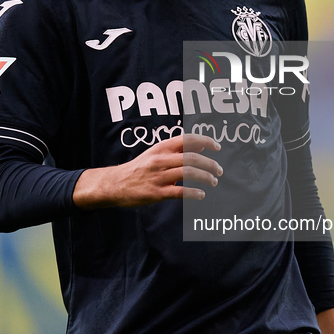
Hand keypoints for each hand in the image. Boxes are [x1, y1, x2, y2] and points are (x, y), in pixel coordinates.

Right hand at [73, 133, 222, 208]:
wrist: (115, 184)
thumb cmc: (138, 168)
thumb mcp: (155, 153)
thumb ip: (177, 150)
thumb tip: (201, 148)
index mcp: (161, 148)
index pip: (188, 139)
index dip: (205, 141)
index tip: (217, 147)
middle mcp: (160, 160)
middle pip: (192, 158)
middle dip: (210, 164)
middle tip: (219, 170)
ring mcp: (158, 176)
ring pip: (189, 173)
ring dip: (206, 177)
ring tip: (213, 181)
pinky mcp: (156, 193)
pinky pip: (180, 192)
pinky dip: (194, 193)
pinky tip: (201, 194)